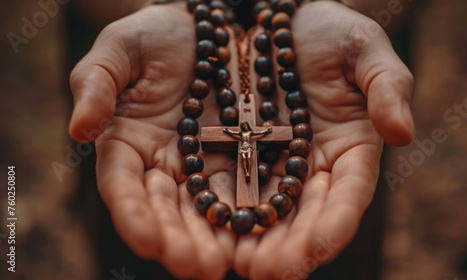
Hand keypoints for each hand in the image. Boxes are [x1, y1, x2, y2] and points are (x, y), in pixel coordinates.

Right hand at [69, 4, 238, 278]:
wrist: (211, 27)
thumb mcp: (122, 48)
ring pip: (207, 210)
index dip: (133, 214)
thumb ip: (96, 83)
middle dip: (180, 240)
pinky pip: (248, 190)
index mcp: (128, 144)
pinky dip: (252, 213)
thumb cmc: (158, 34)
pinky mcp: (244, 160)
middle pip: (169, 211)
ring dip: (215, 239)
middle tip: (199, 267)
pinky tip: (262, 234)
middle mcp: (166, 165)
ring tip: (227, 264)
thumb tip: (79, 129)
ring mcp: (205, 166)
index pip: (125, 187)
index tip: (145, 240)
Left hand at [234, 2, 414, 278]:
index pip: (346, 193)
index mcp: (347, 147)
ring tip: (229, 264)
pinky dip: (211, 210)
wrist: (273, 18)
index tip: (317, 248)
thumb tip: (402, 134)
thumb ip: (386, 84)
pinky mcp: (226, 153)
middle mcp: (307, 165)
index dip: (334, 222)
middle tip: (264, 271)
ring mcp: (266, 163)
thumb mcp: (362, 46)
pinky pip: (218, 186)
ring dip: (244, 239)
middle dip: (284, 245)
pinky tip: (198, 232)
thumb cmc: (326, 30)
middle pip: (299, 214)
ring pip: (257, 209)